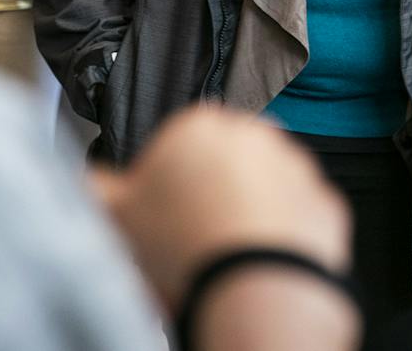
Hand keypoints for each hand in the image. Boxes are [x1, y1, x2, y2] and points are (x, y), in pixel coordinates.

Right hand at [91, 107, 351, 310]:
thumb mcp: (115, 216)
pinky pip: (293, 220)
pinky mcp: (324, 201)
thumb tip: (87, 183)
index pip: (172, 150)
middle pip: (218, 169)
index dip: (160, 193)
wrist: (255, 287)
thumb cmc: (185, 248)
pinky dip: (277, 239)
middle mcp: (253, 134)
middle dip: (202, 202)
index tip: (156, 223)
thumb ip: (96, 189)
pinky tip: (254, 265)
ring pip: (258, 193)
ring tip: (218, 260)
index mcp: (197, 125)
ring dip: (241, 218)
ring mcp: (295, 166)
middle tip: (183, 245)